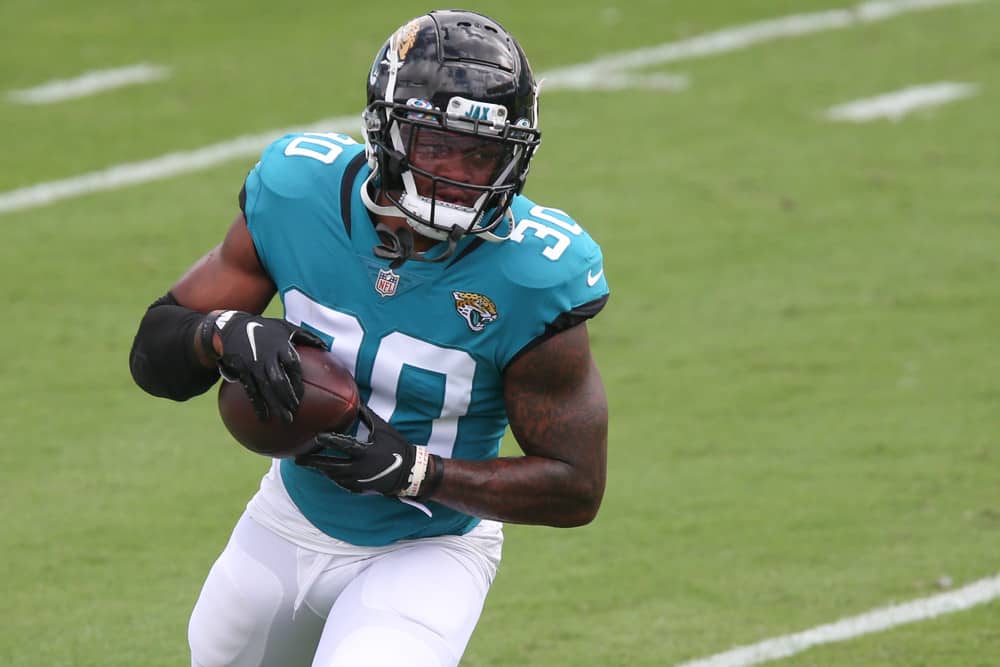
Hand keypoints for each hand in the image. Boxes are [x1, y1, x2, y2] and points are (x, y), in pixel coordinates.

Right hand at [210, 310, 325, 422]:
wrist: (232, 327)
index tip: (302, 396)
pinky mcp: (242, 371)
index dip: (297, 381)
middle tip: (295, 411)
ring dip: (275, 405)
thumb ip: (305, 336)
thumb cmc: (264, 329)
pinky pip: (251, 390)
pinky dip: (257, 405)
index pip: (292, 365)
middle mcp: (266, 356)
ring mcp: (253, 365)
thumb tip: (324, 346)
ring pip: (265, 389)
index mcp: (280, 345)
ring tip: (285, 419)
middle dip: (288, 398)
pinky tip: (264, 417)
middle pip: (279, 380)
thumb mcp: (285, 327)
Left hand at [295, 405, 440, 497]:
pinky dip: (333, 477)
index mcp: (366, 451)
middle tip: (297, 459)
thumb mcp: (382, 429)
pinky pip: (342, 484)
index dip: (329, 441)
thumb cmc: (396, 447)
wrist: (411, 472)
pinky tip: (326, 472)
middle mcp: (360, 468)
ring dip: (321, 470)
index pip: (343, 445)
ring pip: (334, 476)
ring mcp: (359, 481)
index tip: (316, 437)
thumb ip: (366, 416)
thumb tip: (354, 400)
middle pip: (330, 466)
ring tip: (308, 464)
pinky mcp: (360, 489)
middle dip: (313, 463)